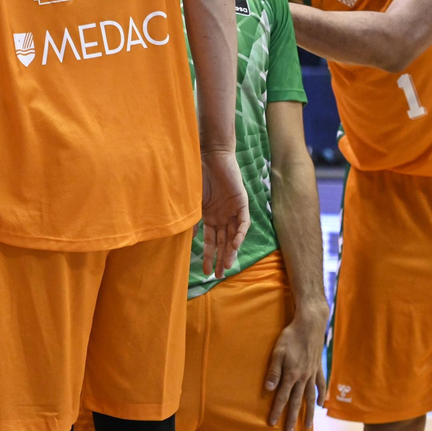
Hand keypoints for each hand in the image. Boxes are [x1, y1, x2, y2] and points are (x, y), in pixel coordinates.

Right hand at [200, 149, 249, 278]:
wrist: (210, 155)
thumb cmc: (198, 174)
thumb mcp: (192, 200)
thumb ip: (192, 218)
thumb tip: (188, 237)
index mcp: (210, 216)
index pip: (210, 241)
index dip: (208, 256)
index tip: (204, 272)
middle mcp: (222, 216)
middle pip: (223, 242)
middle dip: (220, 259)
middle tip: (218, 275)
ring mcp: (232, 210)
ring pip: (233, 236)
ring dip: (230, 251)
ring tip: (227, 266)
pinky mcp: (242, 202)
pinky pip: (243, 222)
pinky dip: (239, 234)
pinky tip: (234, 245)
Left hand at [265, 307, 327, 430]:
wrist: (310, 326)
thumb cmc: (290, 337)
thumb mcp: (277, 352)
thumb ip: (273, 371)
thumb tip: (268, 389)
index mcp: (291, 375)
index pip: (282, 397)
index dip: (276, 411)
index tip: (272, 424)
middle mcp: (303, 378)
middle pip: (296, 402)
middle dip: (292, 418)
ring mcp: (313, 375)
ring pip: (310, 398)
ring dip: (308, 413)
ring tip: (307, 427)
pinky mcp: (319, 369)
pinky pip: (321, 386)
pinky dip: (321, 396)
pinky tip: (321, 405)